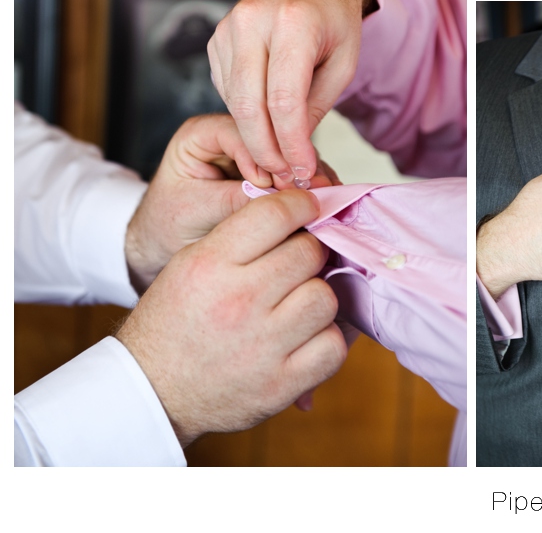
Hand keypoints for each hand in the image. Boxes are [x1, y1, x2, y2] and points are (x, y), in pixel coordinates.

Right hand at [116, 189, 346, 446]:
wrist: (152, 392)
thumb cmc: (175, 322)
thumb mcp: (190, 264)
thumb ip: (242, 236)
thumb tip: (301, 213)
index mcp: (209, 265)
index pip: (275, 215)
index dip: (301, 205)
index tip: (308, 209)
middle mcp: (238, 301)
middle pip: (309, 254)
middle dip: (309, 254)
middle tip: (299, 265)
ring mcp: (263, 346)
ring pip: (325, 298)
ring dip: (317, 298)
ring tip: (297, 305)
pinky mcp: (281, 384)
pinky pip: (333, 346)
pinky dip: (325, 340)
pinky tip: (304, 338)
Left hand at [125, 114, 338, 293]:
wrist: (168, 247)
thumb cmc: (169, 226)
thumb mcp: (196, 211)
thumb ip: (236, 200)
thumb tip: (281, 198)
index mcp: (202, 134)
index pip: (241, 131)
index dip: (262, 154)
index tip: (275, 184)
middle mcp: (234, 136)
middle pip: (272, 138)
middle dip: (293, 165)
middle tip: (312, 191)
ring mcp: (257, 153)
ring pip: (290, 154)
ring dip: (307, 177)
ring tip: (323, 197)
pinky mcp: (274, 172)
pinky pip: (296, 173)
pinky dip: (309, 188)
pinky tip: (323, 201)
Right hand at [208, 0, 373, 186]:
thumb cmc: (334, 20)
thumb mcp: (343, 64)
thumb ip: (316, 107)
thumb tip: (294, 151)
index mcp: (294, 22)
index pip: (284, 100)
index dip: (291, 143)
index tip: (301, 170)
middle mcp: (253, 21)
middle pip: (250, 106)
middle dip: (267, 151)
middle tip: (284, 175)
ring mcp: (228, 28)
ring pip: (235, 102)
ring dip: (255, 137)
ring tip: (280, 157)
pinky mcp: (216, 39)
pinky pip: (226, 90)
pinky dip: (245, 114)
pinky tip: (266, 121)